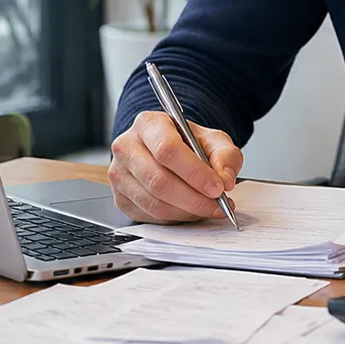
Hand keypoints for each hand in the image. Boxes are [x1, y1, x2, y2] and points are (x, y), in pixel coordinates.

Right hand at [109, 110, 242, 223]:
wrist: (169, 150)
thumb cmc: (188, 143)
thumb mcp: (213, 140)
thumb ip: (225, 156)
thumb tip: (224, 180)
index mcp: (149, 124)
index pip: (167, 150)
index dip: (194, 173)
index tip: (217, 188)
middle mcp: (127, 147)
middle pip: (158, 180)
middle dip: (194, 199)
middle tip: (217, 205)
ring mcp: (120, 174)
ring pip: (153, 203)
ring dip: (186, 212)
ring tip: (208, 209)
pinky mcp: (120, 198)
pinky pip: (149, 216)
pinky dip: (175, 218)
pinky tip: (190, 211)